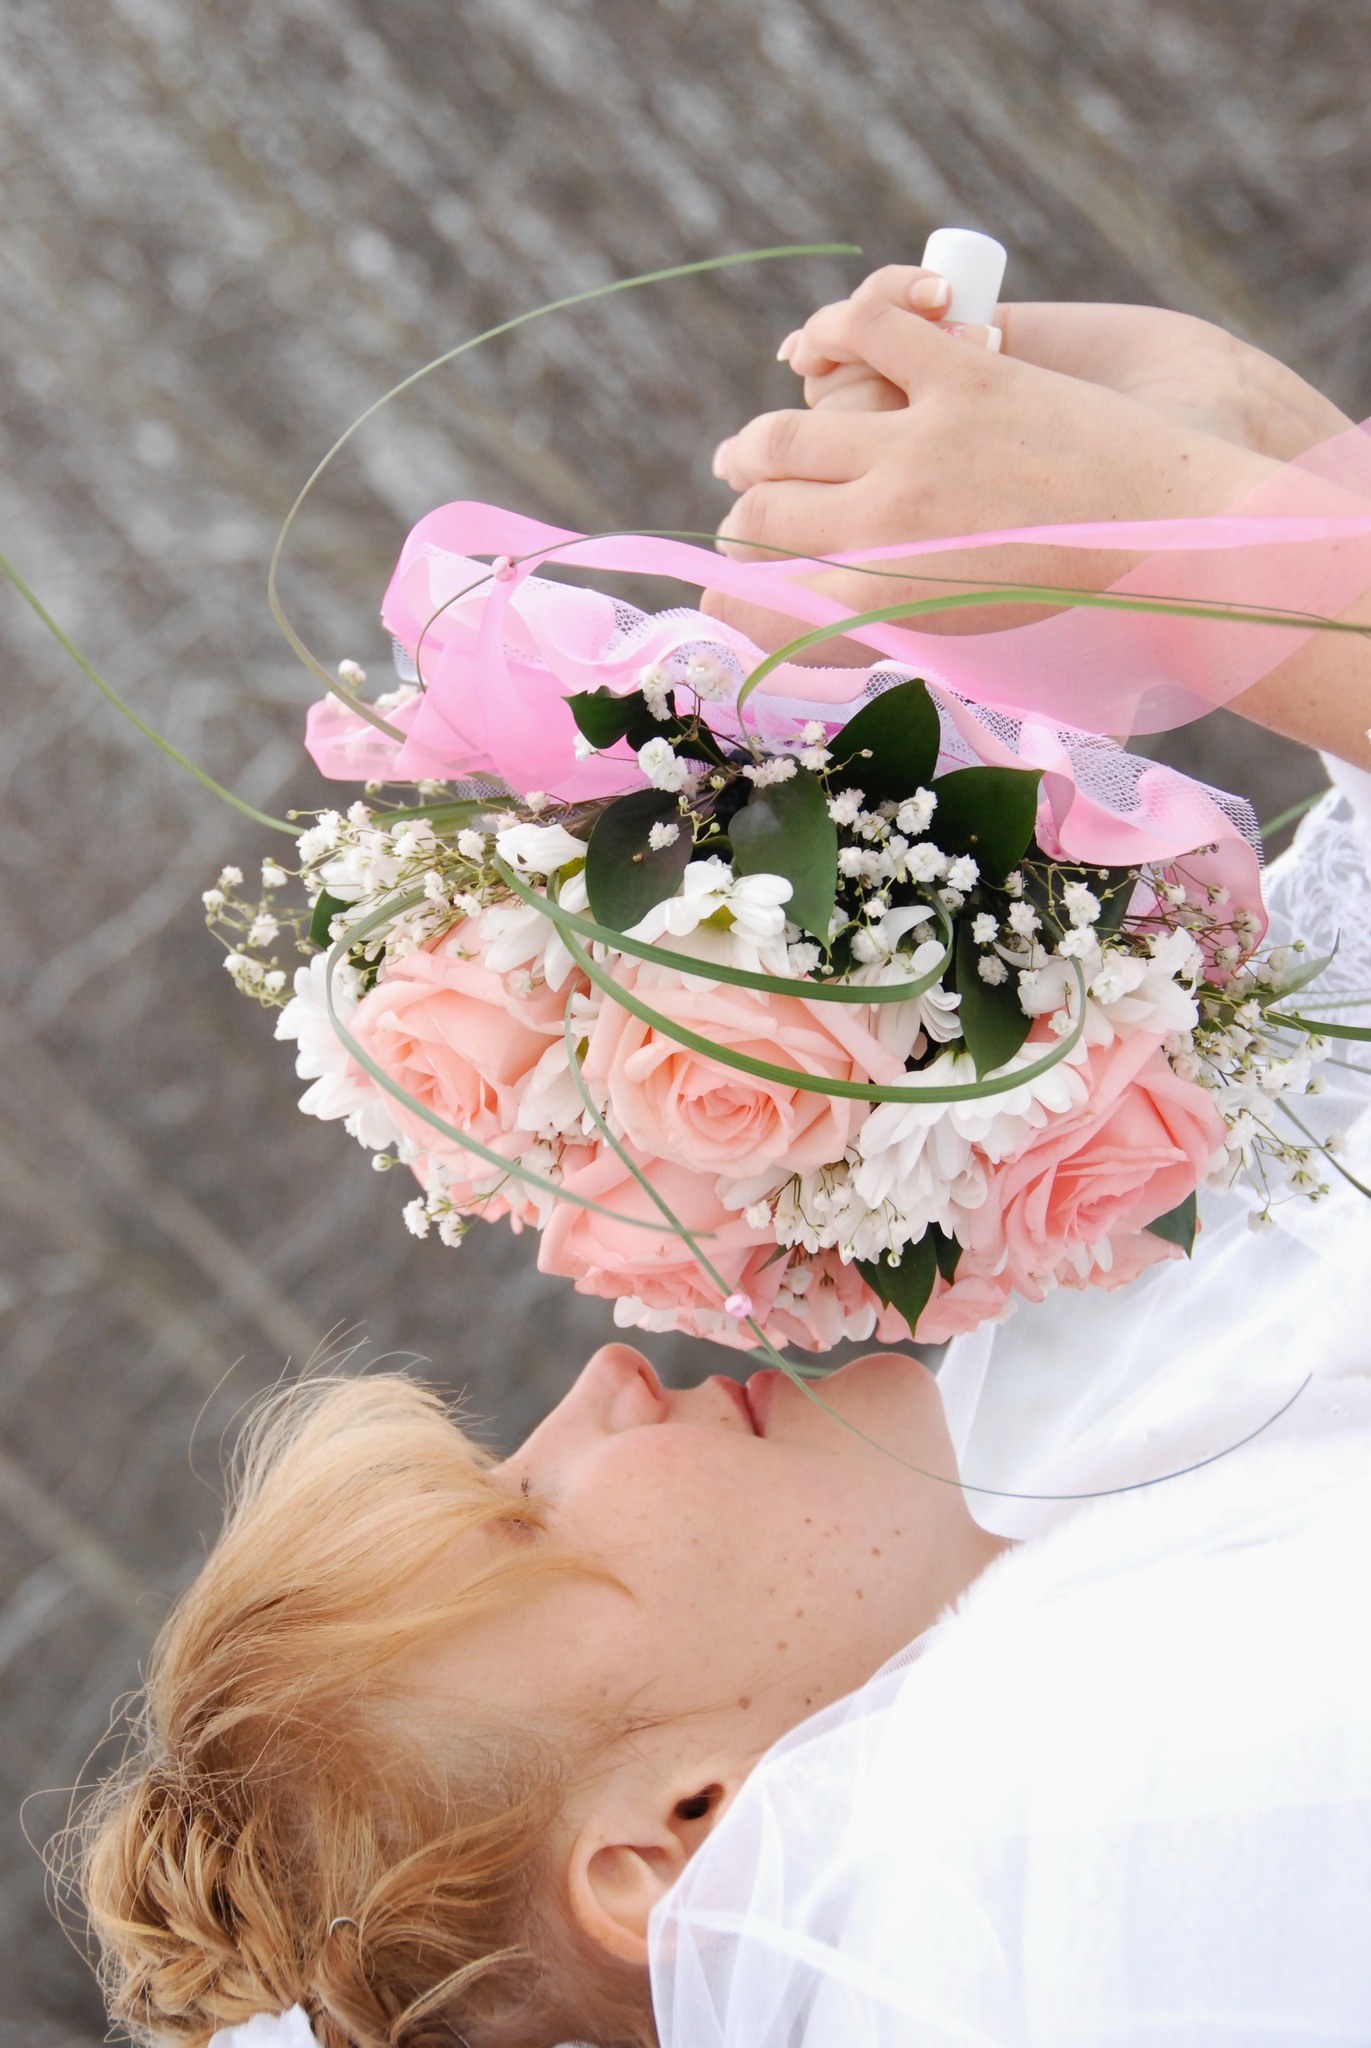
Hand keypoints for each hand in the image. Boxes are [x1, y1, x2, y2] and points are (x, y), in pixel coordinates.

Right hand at [707, 277, 1369, 766]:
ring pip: (790, 435)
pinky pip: (865, 331)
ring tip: (746, 451)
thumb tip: (822, 624)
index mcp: (888, 601)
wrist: (1179, 536)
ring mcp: (921, 449)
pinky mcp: (965, 379)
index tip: (724, 599)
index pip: (765, 603)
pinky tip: (821, 350)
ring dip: (758, 442)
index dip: (731, 600)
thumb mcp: (963, 631)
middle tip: (737, 515)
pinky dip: (834, 330)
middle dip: (738, 519)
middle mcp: (888, 528)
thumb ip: (887, 617)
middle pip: (762, 515)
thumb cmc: (1075, 591)